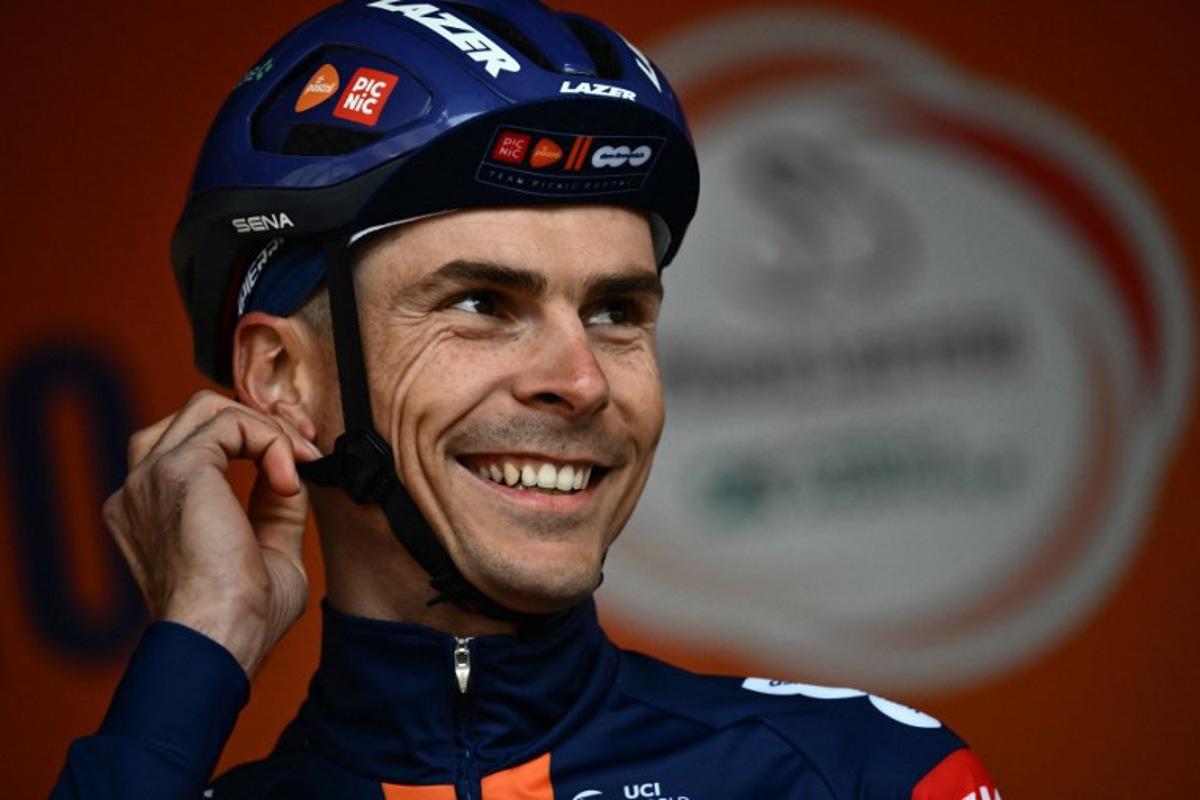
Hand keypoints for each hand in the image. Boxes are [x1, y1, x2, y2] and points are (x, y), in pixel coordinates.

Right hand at [103, 390, 323, 676]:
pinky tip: (288, 480)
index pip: (195, 443)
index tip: (297, 459)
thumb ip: (271, 506)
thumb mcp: (267, 549)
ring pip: (211, 409)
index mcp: (151, 510)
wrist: (220, 640)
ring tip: (302, 461)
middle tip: (306, 446)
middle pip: (198, 415)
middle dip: (262, 420)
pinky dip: (271, 441)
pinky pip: (231, 423)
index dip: (253, 438)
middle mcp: (141, 489)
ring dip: (268, 427)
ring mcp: (151, 477)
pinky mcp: (178, 470)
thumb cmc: (242, 617)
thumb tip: (291, 471)